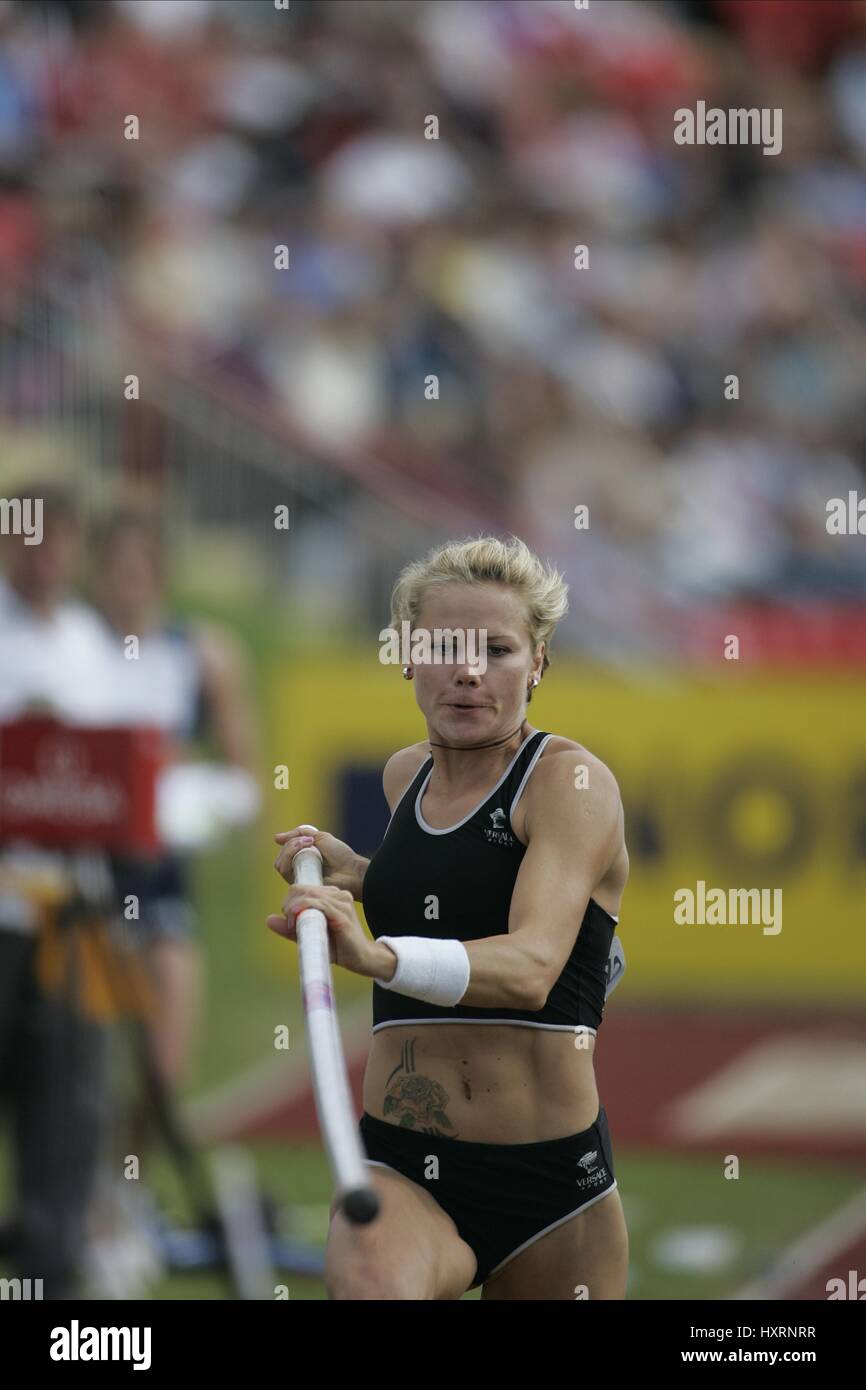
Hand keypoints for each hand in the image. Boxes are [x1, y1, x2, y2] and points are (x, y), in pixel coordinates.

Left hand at [266, 883, 386, 978]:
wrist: (361, 959)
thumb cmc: (337, 947)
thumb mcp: (309, 935)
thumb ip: (290, 928)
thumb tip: (269, 920)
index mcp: (332, 895)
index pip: (302, 887)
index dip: (290, 900)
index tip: (289, 918)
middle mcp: (338, 894)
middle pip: (302, 888)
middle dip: (289, 903)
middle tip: (289, 922)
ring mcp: (342, 902)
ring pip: (308, 894)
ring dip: (294, 908)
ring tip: (292, 925)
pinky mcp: (342, 914)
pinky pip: (319, 904)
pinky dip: (304, 908)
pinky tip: (297, 918)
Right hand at [273, 827, 365, 898]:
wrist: (351, 870)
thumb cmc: (340, 855)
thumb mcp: (320, 837)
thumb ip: (299, 834)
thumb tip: (276, 838)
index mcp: (301, 861)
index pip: (284, 853)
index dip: (290, 843)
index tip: (305, 838)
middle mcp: (297, 872)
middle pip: (280, 859)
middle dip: (291, 845)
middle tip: (309, 841)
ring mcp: (298, 880)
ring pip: (280, 865)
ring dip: (291, 850)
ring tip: (309, 846)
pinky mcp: (300, 886)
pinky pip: (286, 873)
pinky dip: (292, 859)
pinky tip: (308, 856)